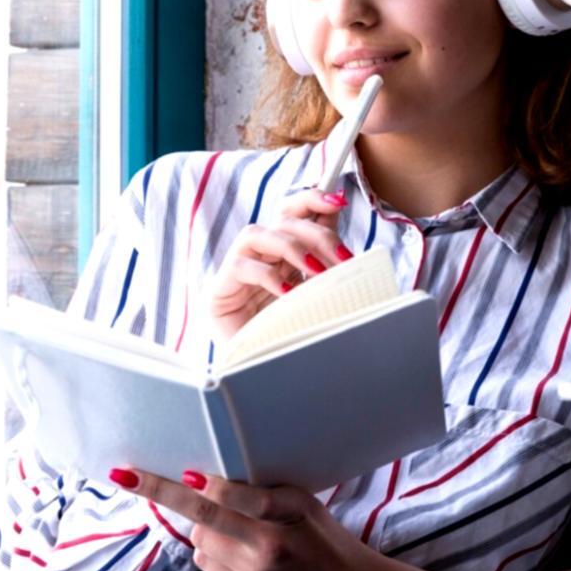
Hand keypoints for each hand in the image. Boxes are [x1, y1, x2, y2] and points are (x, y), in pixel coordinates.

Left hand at [112, 467, 464, 570]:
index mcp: (285, 520)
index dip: (204, 485)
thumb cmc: (325, 538)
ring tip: (235, 524)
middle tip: (124, 475)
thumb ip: (263, 491)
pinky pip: (208, 563)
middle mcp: (265, 551)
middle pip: (202, 517)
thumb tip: (210, 478)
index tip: (181, 471)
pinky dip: (212, 548)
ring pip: (200, 540)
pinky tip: (238, 547)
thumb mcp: (305, 504)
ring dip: (203, 525)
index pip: (232, 497)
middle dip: (161, 492)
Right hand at [207, 189, 352, 341]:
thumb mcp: (315, 296)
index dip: (313, 200)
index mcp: (280, 252)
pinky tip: (288, 292)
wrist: (256, 370)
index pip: (292, 212)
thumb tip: (351, 246)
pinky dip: (268, 276)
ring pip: (257, 234)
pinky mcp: (220, 289)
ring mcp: (236, 269)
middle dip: (317, 234)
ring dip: (292, 247)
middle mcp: (257, 255)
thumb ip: (325, 268)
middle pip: (282, 221)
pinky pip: (241, 267)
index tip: (338, 200)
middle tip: (342, 258)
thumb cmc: (288, 334)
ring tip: (316, 270)